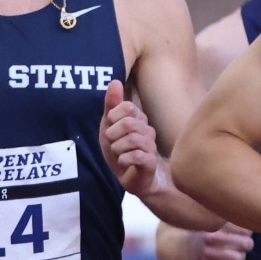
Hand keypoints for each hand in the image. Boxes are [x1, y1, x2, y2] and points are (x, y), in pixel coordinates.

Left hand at [101, 81, 165, 196]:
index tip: (110, 128)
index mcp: (138, 120)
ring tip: (119, 154)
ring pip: (132, 139)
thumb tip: (115, 81)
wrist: (132, 178)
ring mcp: (151, 147)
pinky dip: (124, 159)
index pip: (126, 107)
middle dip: (113, 135)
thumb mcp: (109, 126)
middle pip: (128, 123)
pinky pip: (136, 155)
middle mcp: (147, 131)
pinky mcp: (151, 163)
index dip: (113, 117)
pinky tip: (124, 162)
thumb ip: (111, 105)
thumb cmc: (121, 151)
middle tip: (113, 144)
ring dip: (117, 148)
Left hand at [196, 223, 252, 259]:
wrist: (194, 248)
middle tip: (207, 238)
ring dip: (219, 254)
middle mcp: (244, 244)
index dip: (231, 228)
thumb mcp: (208, 222)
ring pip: (237, 258)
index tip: (214, 226)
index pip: (246, 229)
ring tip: (204, 251)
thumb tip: (217, 216)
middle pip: (247, 244)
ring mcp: (240, 257)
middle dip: (225, 240)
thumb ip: (215, 219)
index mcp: (242, 231)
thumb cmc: (204, 230)